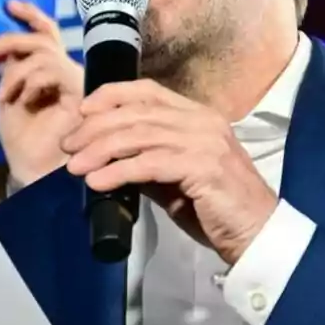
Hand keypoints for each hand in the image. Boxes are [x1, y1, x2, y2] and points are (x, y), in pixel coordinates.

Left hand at [0, 0, 83, 188]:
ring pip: (44, 54)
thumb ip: (9, 69)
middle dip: (12, 38)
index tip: (8, 5)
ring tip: (3, 96)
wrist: (32, 168)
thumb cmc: (22, 137)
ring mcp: (74, 81)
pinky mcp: (79, 93)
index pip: (45, 32)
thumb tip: (1, 45)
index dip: (30, 14)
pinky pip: (52, 71)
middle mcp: (64, 71)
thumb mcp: (8, 95)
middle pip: (43, 37)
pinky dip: (30, 82)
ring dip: (15, 72)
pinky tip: (22, 100)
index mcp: (48, 69)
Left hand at [61, 80, 277, 263]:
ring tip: (75, 166)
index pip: (147, 90)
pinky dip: (118, 171)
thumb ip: (147, 161)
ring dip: (99, 150)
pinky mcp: (203, 168)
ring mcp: (204, 142)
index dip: (110, 95)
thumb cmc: (215, 208)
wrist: (256, 234)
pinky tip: (97, 182)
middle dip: (95, 127)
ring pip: (139, 135)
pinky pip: (150, 163)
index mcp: (196, 115)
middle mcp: (201, 121)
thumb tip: (104, 157)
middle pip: (136, 112)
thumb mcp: (174, 177)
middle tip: (68, 146)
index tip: (81, 112)